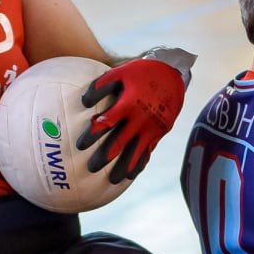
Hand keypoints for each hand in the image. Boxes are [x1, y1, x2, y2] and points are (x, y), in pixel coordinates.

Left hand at [74, 56, 186, 183]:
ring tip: (114, 180)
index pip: (106, 122)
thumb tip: (84, 103)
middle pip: (120, 142)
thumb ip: (100, 86)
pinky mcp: (160, 132)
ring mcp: (152, 127)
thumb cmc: (140, 73)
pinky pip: (149, 150)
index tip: (80, 146)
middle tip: (92, 168)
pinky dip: (140, 162)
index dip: (92, 135)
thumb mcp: (120, 73)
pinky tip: (132, 173)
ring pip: (136, 152)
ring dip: (124, 167)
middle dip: (105, 157)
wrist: (172, 75)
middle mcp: (141, 118)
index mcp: (129, 103)